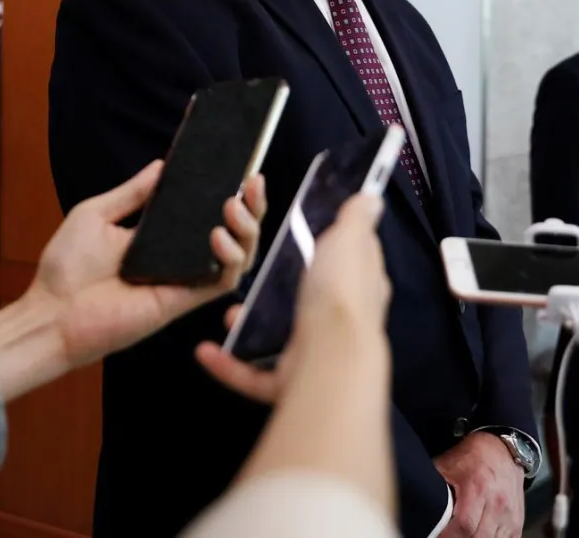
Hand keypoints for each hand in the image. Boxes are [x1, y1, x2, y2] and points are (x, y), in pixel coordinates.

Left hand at [30, 161, 264, 367]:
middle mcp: (180, 258)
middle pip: (235, 234)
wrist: (50, 313)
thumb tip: (162, 165)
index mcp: (161, 237)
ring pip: (239, 258)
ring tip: (234, 206)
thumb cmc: (66, 269)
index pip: (207, 213)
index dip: (231, 194)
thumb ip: (133, 192)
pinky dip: (230, 259)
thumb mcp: (96, 214)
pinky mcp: (183, 301)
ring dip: (247, 230)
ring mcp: (185, 280)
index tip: (242, 168)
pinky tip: (218, 235)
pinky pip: (222, 282)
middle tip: (253, 183)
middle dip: (252, 208)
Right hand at [195, 190, 390, 403]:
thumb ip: (356, 220)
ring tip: (228, 313)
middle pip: (310, 304)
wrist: (330, 357)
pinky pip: (252, 375)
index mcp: (359, 289)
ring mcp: (314, 355)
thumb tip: (372, 198)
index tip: (301, 236)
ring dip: (249, 327)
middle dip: (279, 292)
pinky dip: (228, 364)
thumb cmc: (340, 292)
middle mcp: (340, 324)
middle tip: (252, 275)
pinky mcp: (288, 381)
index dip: (331, 250)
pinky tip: (206, 351)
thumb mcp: (349, 240)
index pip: (349, 265)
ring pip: (277, 340)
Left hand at [435, 431, 525, 537]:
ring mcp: (510, 514)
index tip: (437, 537)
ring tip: (462, 537)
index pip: (464, 525)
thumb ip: (434, 482)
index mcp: (477, 488)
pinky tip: (479, 536)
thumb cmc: (473, 457)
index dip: (449, 537)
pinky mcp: (517, 521)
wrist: (502, 449)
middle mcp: (497, 503)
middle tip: (447, 537)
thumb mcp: (448, 463)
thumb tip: (417, 497)